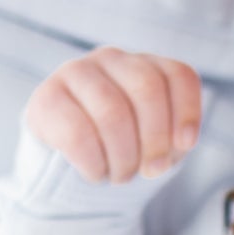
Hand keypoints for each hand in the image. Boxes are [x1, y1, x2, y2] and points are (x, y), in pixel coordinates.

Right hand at [24, 46, 201, 183]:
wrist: (69, 166)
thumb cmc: (122, 151)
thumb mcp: (157, 144)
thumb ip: (174, 139)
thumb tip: (179, 142)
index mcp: (145, 65)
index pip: (178, 75)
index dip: (187, 113)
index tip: (184, 146)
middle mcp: (110, 58)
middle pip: (147, 88)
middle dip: (155, 139)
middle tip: (151, 170)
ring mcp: (75, 72)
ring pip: (112, 112)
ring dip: (124, 157)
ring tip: (121, 175)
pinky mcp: (46, 99)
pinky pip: (78, 133)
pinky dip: (94, 164)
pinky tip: (95, 173)